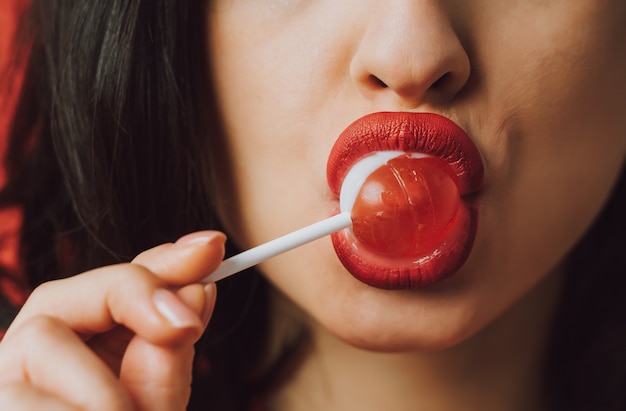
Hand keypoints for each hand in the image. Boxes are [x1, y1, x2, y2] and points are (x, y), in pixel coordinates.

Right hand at [0, 231, 225, 410]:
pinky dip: (84, 409)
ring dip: (107, 394)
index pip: (115, 285)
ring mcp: (1, 385)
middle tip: (182, 325)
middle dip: (133, 298)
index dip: (163, 260)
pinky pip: (36, 398)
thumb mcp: (150, 407)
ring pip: (46, 342)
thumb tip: (197, 290)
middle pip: (67, 294)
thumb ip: (165, 355)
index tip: (212, 246)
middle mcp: (28, 358)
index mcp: (77, 350)